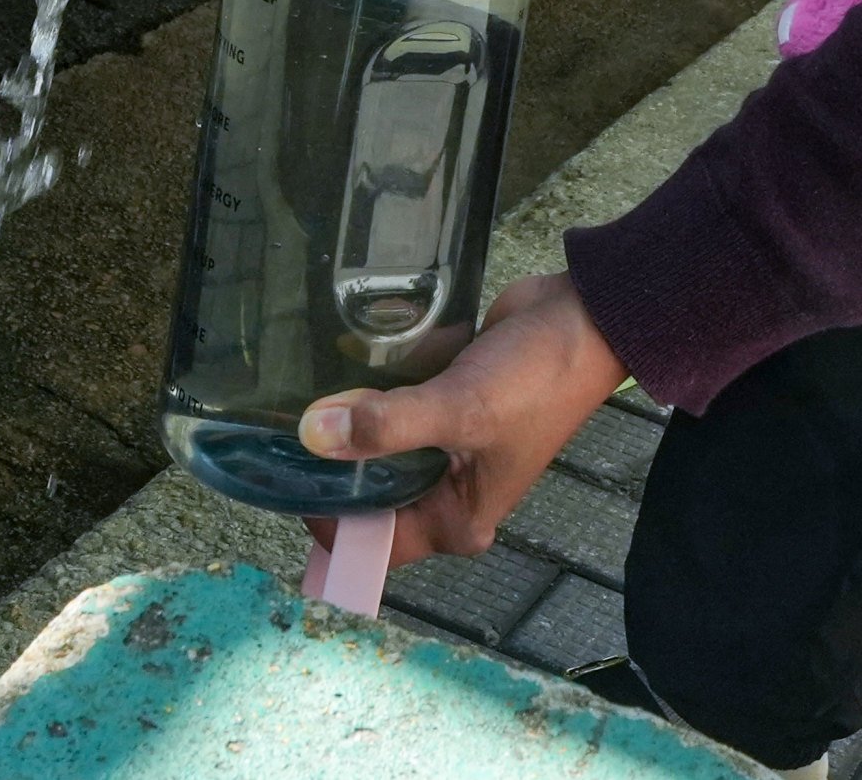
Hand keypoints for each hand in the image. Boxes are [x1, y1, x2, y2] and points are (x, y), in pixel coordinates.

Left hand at [300, 272, 626, 559]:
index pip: (369, 545)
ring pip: (373, 453)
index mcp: (456, 522)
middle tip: (277, 433)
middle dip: (328, 471)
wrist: (584, 317)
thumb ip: (386, 427)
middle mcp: (447, 495)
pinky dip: (363, 397)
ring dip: (343, 430)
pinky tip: (330, 370)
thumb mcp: (461, 410)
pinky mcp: (440, 406)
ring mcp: (443, 449)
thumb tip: (312, 436)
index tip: (281, 477)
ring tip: (294, 399)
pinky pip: (387, 413)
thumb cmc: (535, 380)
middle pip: (365, 499)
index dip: (324, 520)